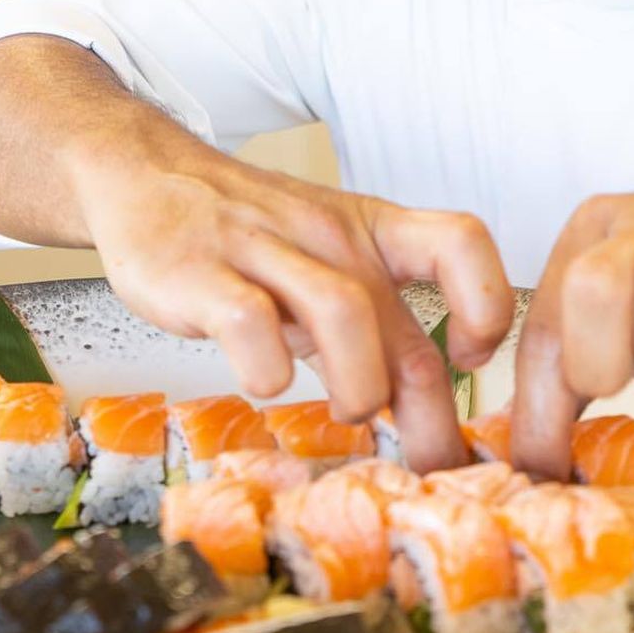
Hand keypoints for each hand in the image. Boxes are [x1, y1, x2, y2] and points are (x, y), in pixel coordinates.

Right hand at [72, 149, 511, 471]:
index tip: (466, 358)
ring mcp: (264, 252)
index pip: (461, 242)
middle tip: (428, 459)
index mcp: (371, 230)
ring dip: (360, 385)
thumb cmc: (248, 229)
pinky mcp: (201, 274)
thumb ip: (376, 322)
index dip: (485, 306)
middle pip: (403, 323)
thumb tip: (431, 411)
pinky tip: (266, 379)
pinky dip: (266, 367)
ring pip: (343, 314)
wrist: (148, 173)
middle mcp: (328, 238)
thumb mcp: (329, 258)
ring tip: (350, 411)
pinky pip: (248, 322)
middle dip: (429, 412)